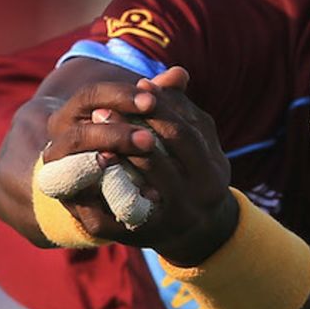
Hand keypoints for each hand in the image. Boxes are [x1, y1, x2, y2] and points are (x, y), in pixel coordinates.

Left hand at [41, 67, 236, 261]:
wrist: (198, 235)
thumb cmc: (196, 178)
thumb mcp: (200, 145)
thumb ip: (186, 111)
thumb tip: (175, 72)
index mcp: (214, 170)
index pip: (188, 130)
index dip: (162, 106)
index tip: (139, 86)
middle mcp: (203, 193)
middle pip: (171, 147)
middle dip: (138, 121)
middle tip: (105, 106)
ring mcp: (178, 215)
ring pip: (150, 170)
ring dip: (120, 143)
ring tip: (95, 126)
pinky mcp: (148, 233)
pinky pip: (124, 202)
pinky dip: (108, 177)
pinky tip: (94, 160)